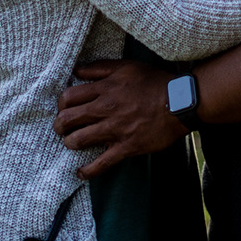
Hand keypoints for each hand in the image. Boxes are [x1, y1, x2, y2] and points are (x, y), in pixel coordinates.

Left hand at [54, 60, 187, 178]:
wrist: (180, 102)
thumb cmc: (154, 83)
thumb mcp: (127, 67)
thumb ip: (100, 68)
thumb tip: (77, 70)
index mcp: (105, 89)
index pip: (68, 97)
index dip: (61, 104)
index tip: (64, 109)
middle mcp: (106, 109)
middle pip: (68, 119)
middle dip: (60, 125)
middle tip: (61, 128)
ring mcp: (115, 129)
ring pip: (79, 140)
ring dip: (70, 143)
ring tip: (72, 143)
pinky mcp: (126, 146)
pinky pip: (102, 163)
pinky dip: (88, 170)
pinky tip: (81, 173)